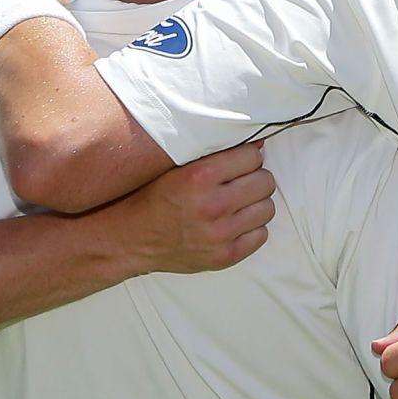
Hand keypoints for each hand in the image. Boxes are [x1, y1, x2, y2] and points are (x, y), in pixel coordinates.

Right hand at [95, 142, 275, 274]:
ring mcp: (220, 234)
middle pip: (265, 181)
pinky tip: (234, 223)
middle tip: (238, 182)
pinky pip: (261, 235)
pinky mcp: (224, 256)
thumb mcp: (176, 167)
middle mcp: (212, 205)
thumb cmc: (152, 199)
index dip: (246, 157)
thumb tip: (258, 142)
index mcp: (199, 176)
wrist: (130, 239)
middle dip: (254, 178)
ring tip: (237, 203)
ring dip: (255, 203)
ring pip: (268, 208)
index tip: (238, 162)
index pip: (252, 156)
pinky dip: (251, 228)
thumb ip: (214, 153)